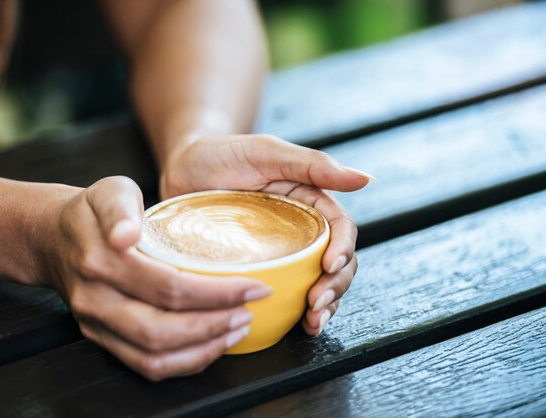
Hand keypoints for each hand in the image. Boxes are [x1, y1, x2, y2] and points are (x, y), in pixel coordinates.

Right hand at [40, 176, 271, 379]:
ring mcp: (96, 325)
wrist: (53, 238)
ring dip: (202, 349)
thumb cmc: (92, 212)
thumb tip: (126, 234)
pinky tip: (212, 344)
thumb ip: (120, 208)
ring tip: (238, 330)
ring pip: (153, 357)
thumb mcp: (108, 191)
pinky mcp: (101, 339)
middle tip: (250, 311)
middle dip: (214, 325)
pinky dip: (184, 362)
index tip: (254, 285)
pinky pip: (144, 365)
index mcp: (101, 261)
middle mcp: (96, 300)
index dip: (216, 292)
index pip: (167, 286)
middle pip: (161, 330)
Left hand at [161, 135, 371, 334]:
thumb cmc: (222, 155)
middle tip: (316, 304)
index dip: (342, 249)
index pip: (340, 229)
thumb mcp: (266, 153)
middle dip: (335, 286)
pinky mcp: (260, 269)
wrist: (180, 170)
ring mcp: (282, 253)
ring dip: (324, 306)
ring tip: (312, 323)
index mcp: (310, 202)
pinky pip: (286, 292)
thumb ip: (313, 165)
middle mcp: (301, 230)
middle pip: (336, 262)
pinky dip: (298, 312)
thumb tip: (364, 179)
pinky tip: (299, 326)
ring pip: (318, 282)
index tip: (329, 266)